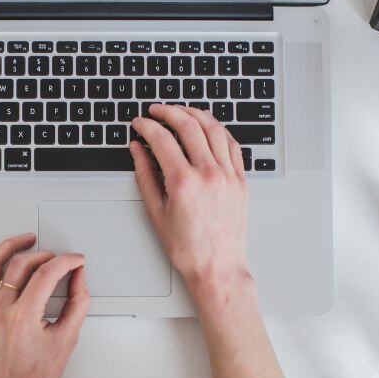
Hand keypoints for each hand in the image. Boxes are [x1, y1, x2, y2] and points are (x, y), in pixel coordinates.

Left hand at [0, 233, 89, 377]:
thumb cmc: (38, 375)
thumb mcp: (68, 338)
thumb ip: (78, 302)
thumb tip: (78, 276)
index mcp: (24, 318)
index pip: (47, 274)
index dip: (66, 261)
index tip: (76, 260)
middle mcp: (0, 312)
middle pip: (21, 265)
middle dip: (44, 255)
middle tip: (58, 259)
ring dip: (10, 247)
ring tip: (26, 239)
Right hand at [129, 105, 251, 304]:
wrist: (217, 267)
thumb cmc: (187, 247)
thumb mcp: (156, 211)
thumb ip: (145, 174)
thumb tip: (137, 149)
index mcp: (184, 182)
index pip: (162, 139)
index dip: (147, 126)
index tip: (139, 123)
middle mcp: (208, 174)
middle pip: (188, 125)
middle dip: (168, 112)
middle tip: (156, 110)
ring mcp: (228, 175)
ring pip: (213, 128)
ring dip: (195, 114)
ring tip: (181, 111)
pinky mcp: (241, 180)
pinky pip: (232, 144)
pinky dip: (218, 130)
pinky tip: (208, 128)